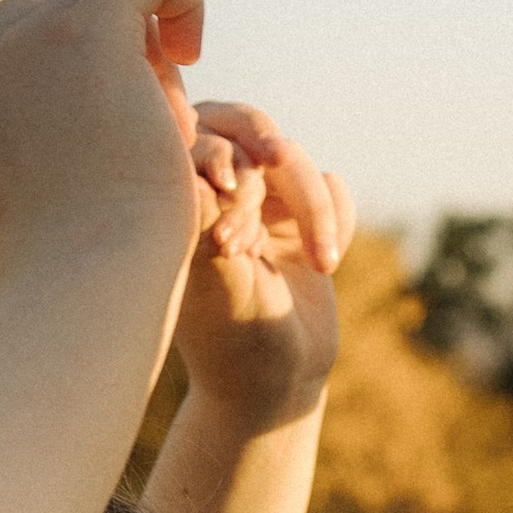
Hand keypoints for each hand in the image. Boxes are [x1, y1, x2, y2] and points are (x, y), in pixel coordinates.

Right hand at [0, 0, 204, 284]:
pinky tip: (191, 46)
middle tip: (120, 133)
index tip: (16, 79)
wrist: (86, 286)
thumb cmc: (58, 272)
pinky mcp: (90, 32)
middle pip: (30, 18)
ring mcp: (23, 43)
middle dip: (78, 61)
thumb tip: (61, 100)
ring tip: (160, 128)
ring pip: (92, 5)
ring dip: (132, 55)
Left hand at [174, 116, 354, 431]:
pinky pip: (330, 183)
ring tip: (321, 262)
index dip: (221, 151)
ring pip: (294, 158)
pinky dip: (337, 215)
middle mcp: (213, 192)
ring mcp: (260, 201)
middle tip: (280, 162)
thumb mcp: (218, 282)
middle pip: (247, 127)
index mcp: (175, 199)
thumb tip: (189, 153)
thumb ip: (207, 217)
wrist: (276, 385)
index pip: (195, 134)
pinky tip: (326, 264)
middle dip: (276, 158)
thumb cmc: (233, 340)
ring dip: (314, 206)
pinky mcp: (301, 215)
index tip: (234, 193)